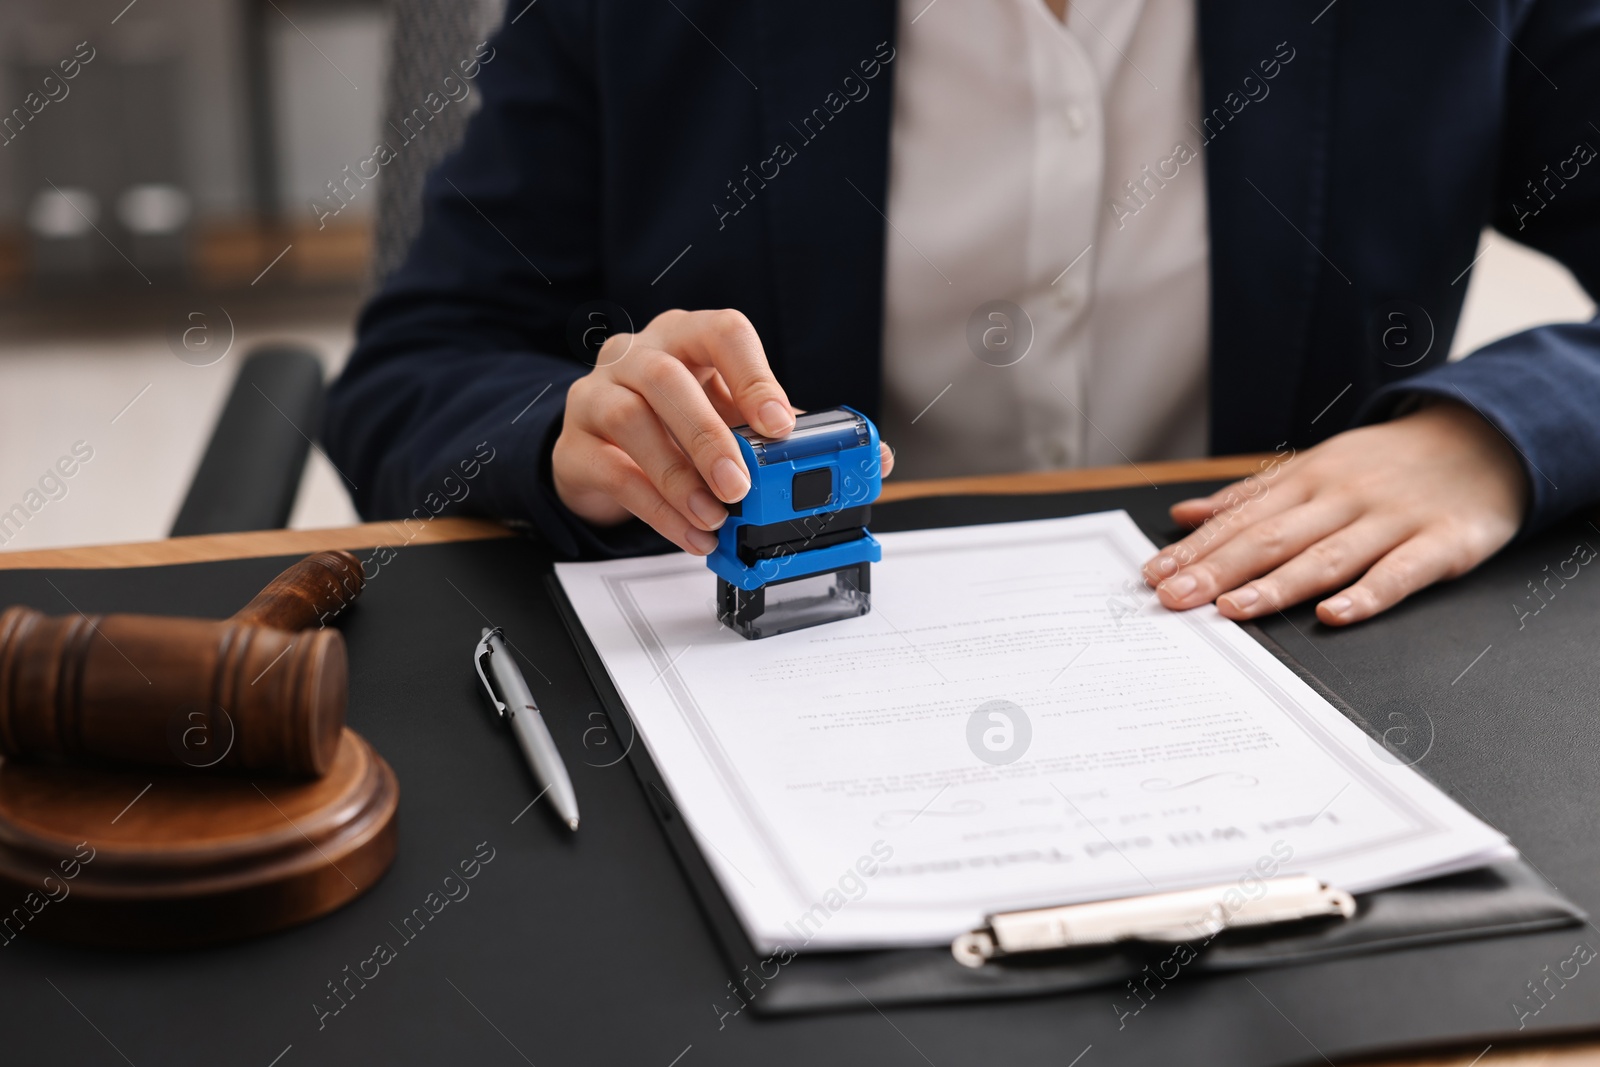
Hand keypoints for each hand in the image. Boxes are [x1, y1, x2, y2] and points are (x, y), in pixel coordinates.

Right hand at [552, 308, 893, 553]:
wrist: (601, 452)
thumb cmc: (674, 424)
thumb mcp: (733, 419)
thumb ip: (788, 436)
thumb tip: (870, 459)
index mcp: (688, 338)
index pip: (722, 333)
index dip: (754, 376)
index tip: (780, 424)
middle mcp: (638, 355)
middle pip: (667, 377)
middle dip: (709, 434)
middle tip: (740, 483)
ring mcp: (597, 395)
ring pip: (630, 419)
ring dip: (676, 474)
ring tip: (713, 514)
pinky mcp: (574, 444)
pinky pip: (612, 471)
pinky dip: (655, 507)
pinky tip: (689, 530)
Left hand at [1140, 400, 1528, 624]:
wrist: (1486, 439)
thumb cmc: (1387, 464)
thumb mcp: (1315, 466)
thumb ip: (1248, 497)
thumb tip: (1184, 516)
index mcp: (1309, 480)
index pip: (1241, 519)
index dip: (1196, 549)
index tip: (1154, 575)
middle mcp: (1343, 498)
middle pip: (1272, 538)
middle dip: (1217, 569)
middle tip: (1172, 598)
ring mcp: (1392, 520)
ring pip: (1326, 557)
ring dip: (1276, 585)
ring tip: (1232, 610)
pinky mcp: (1441, 543)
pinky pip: (1400, 572)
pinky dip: (1368, 595)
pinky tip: (1335, 615)